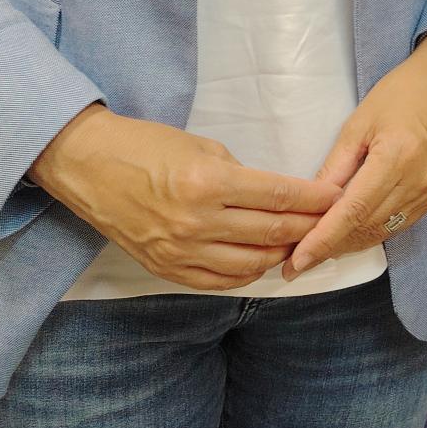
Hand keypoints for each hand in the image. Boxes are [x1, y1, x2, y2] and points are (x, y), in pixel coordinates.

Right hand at [29, 105, 336, 289]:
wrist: (89, 166)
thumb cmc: (146, 146)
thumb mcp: (202, 147)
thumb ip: (240, 176)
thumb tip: (275, 198)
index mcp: (209, 184)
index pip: (278, 197)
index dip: (314, 200)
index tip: (337, 197)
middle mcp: (197, 223)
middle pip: (271, 232)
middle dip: (308, 227)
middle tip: (330, 221)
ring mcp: (181, 251)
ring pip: (250, 264)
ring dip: (281, 253)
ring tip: (299, 241)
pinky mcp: (167, 268)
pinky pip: (219, 281)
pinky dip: (247, 273)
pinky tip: (262, 260)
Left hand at [284, 31, 426, 278]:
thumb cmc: (398, 94)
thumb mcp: (357, 124)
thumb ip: (335, 167)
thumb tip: (311, 204)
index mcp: (396, 157)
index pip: (354, 211)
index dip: (324, 239)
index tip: (297, 261)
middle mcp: (418, 180)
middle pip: (367, 227)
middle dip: (330, 246)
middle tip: (296, 260)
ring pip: (384, 231)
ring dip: (350, 243)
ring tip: (318, 250)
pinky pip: (400, 224)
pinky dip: (373, 232)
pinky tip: (351, 233)